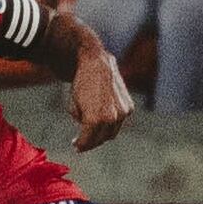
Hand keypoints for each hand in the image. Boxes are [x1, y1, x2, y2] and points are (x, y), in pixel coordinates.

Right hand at [68, 33, 132, 151]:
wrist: (89, 59)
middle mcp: (122, 113)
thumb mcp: (104, 91)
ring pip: (97, 138)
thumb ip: (103, 106)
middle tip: (80, 144)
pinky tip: (75, 144)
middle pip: (107, 136)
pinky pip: (87, 136)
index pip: (114, 129)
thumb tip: (89, 120)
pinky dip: (81, 141)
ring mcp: (110, 117)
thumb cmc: (91, 73)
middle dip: (94, 141)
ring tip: (76, 142)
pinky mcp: (96, 118)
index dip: (101, 136)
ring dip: (86, 141)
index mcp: (127, 107)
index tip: (90, 139)